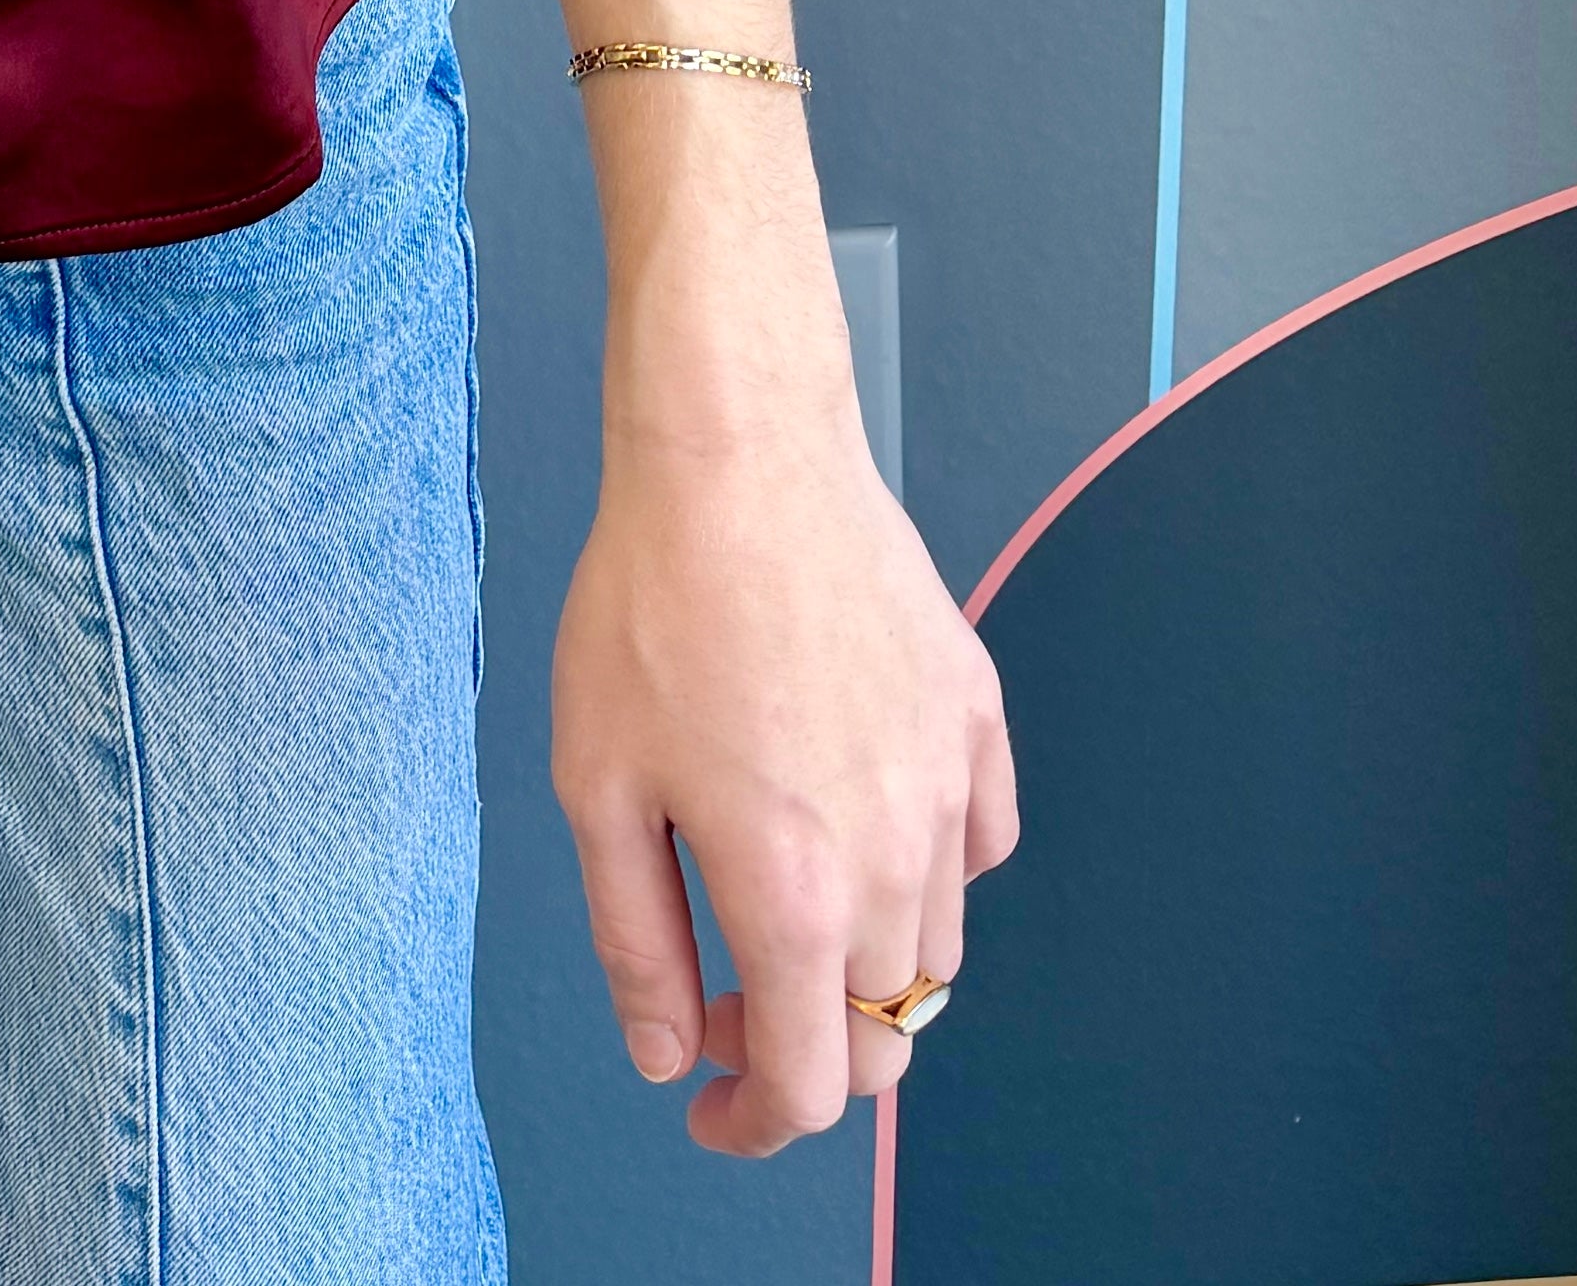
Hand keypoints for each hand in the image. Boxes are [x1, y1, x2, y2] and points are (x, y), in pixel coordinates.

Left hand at [556, 402, 1017, 1154]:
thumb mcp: (596, 784)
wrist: (737, 454)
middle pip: (882, 1031)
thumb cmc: (651, 602)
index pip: (814, 1085)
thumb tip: (669, 1055)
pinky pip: (980, 845)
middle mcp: (894, 858)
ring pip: (935, 948)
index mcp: (794, 892)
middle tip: (720, 997)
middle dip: (801, 1047)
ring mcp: (949, 785)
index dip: (756, 1122)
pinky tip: (861, 823)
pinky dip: (932, 872)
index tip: (710, 1103)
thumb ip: (637, 941)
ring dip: (863, 965)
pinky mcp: (975, 715)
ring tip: (779, 898)